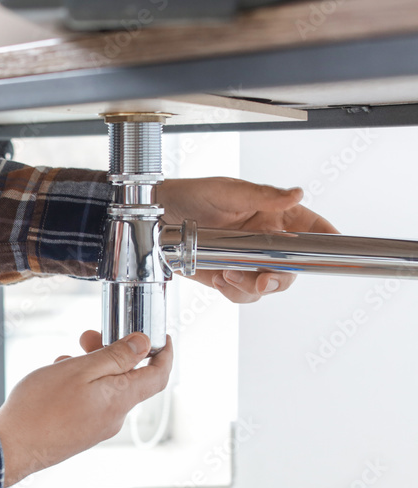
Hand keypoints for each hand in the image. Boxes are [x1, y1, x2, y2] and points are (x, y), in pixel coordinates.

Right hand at [0, 331, 171, 486]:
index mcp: (120, 400)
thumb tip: (143, 345)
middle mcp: (114, 417)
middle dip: (112, 352)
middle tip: (87, 337)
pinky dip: (79, 384)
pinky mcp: (80, 433)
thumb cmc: (40, 407)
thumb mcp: (80, 370)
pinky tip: (56, 378)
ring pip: (105, 388)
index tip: (159, 336)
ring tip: (64, 358)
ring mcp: (96, 427)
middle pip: (127, 378)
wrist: (11, 447)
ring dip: (90, 367)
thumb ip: (115, 357)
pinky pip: (90, 402)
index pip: (158, 376)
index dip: (164, 353)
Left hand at [159, 177, 338, 302]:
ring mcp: (246, 259)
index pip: (311, 227)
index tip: (335, 250)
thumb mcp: (227, 191)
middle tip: (263, 278)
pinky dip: (235, 291)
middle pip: (292, 267)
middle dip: (281, 276)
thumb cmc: (192, 194)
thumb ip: (262, 196)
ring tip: (227, 274)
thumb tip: (295, 194)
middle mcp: (265, 239)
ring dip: (252, 285)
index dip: (327, 240)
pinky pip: (243, 292)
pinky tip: (220, 278)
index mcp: (274, 214)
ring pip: (267, 284)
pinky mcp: (226, 274)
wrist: (158, 215)